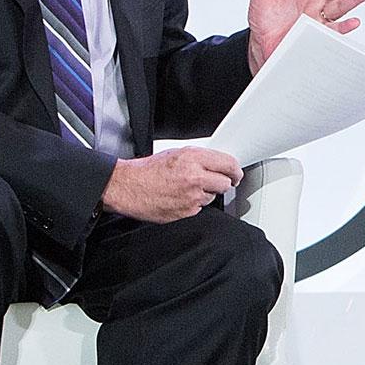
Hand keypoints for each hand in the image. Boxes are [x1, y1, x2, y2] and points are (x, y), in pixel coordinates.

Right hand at [102, 146, 241, 221]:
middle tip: (217, 182)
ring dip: (206, 193)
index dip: (235, 170)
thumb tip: (218, 163)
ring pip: (213, 196)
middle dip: (223, 183)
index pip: (229, 164)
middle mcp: (195, 176)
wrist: (128, 187)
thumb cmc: (148, 170)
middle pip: (226, 183)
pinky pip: (200, 208)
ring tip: (187, 188)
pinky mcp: (186, 211)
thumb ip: (199, 158)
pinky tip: (180, 198)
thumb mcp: (176, 153)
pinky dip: (194, 204)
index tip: (236, 174)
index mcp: (193, 158)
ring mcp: (192, 196)